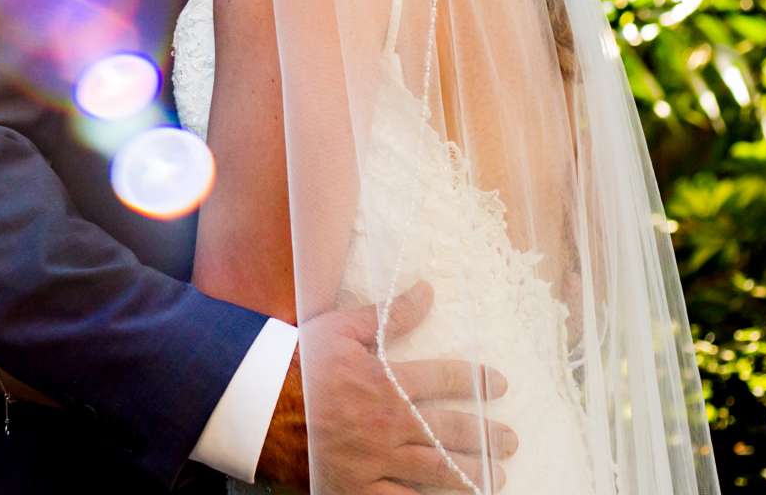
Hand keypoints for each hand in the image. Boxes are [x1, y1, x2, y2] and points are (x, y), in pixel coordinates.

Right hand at [254, 283, 518, 492]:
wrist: (255, 404)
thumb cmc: (297, 362)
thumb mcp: (340, 330)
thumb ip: (388, 316)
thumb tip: (427, 290)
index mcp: (386, 383)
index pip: (446, 380)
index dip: (478, 379)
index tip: (500, 383)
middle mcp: (387, 425)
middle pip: (450, 432)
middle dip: (487, 437)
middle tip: (510, 440)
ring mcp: (374, 462)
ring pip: (435, 472)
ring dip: (471, 474)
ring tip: (497, 476)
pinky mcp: (355, 489)